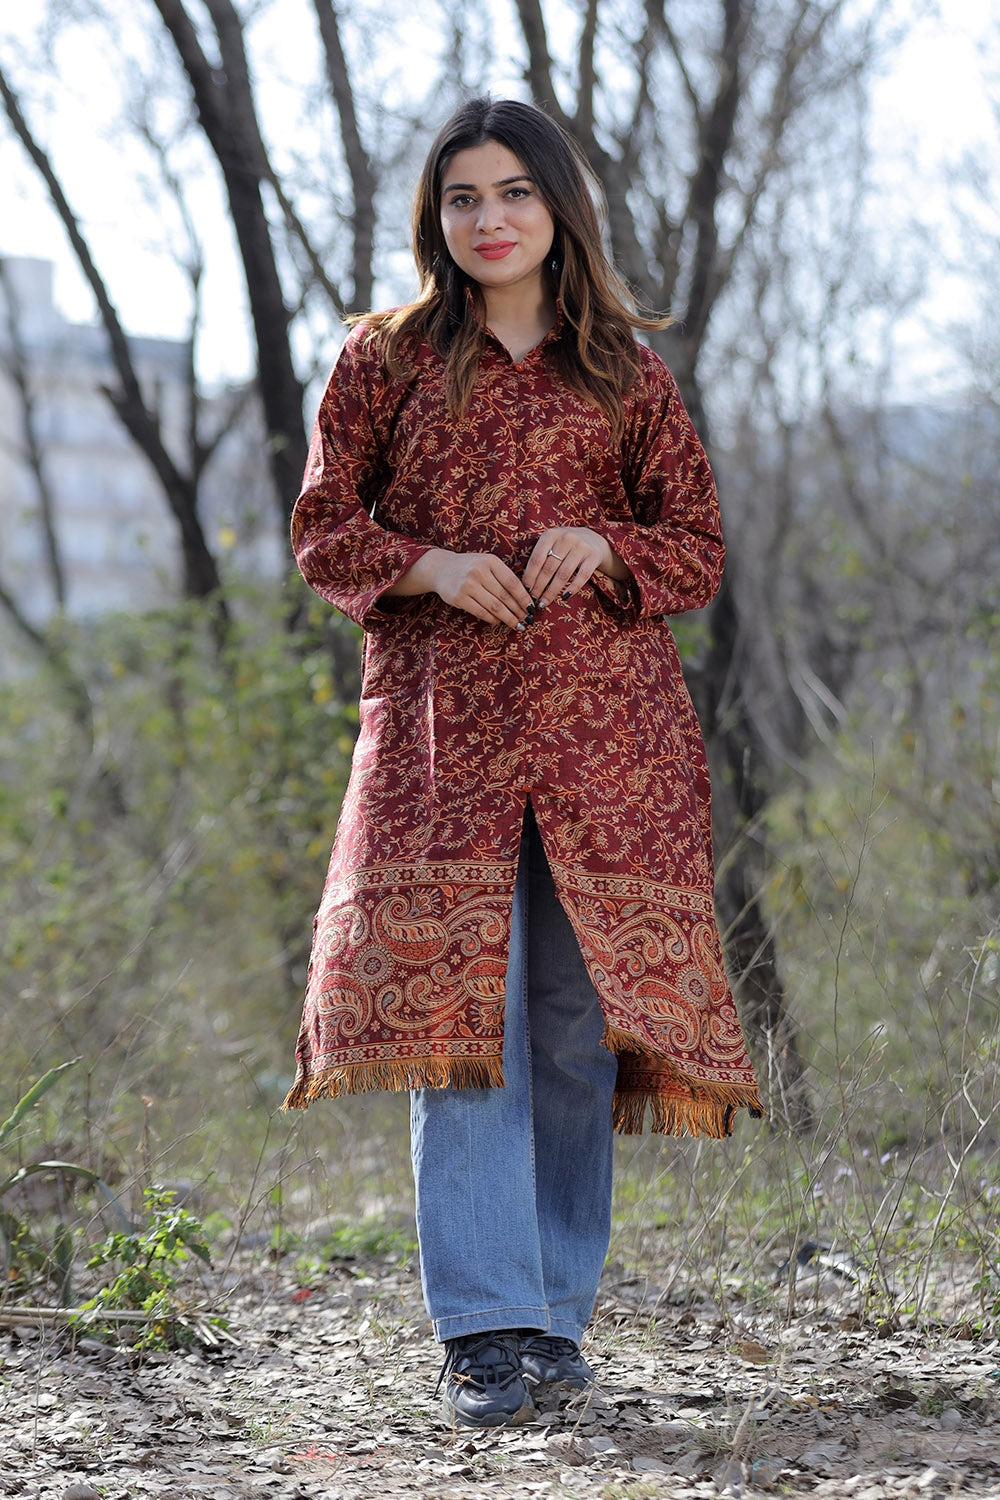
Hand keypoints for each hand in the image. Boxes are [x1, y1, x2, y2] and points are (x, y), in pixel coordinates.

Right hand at [387, 547, 533, 627]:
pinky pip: (481, 612)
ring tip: (517, 625)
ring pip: (494, 607)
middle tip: (528, 620)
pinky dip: (493, 619)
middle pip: (505, 597)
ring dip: (508, 618)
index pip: (512, 582)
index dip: (524, 597)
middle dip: (518, 611)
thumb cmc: (470, 567)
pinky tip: (499, 622)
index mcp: (490, 561)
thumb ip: (503, 576)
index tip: (532, 608)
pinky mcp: (458, 598)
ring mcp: (468, 585)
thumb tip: (525, 597)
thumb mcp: (487, 563)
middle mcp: (479, 571)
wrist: (441, 568)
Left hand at [522, 527, 628, 607]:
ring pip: (563, 574)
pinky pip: (582, 577)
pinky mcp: (593, 557)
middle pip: (549, 568)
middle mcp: (566, 538)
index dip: (530, 576)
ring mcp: (581, 547)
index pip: (537, 558)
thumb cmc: (565, 545)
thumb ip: (540, 556)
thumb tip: (524, 583)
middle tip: (532, 600)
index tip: (524, 590)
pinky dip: (573, 588)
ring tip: (544, 603)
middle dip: (539, 587)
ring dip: (552, 591)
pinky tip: (564, 597)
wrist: (593, 538)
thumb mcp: (551, 543)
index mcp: (551, 535)